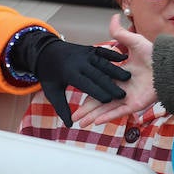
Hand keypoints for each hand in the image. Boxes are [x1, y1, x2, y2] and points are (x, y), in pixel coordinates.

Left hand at [12, 31, 128, 125]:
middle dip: (111, 85)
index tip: (109, 101)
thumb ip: (62, 108)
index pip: (86, 85)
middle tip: (123, 95)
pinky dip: (112, 54)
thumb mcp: (52, 92)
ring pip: (103, 63)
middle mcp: (78, 62)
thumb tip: (69, 125)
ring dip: (115, 70)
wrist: (44, 51)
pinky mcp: (89, 49)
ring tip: (128, 78)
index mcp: (69, 73)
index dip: (98, 93)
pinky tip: (123, 58)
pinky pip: (102, 51)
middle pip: (98, 75)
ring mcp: (84, 54)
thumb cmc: (50, 75)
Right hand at [75, 15, 159, 126]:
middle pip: (100, 100)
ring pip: (107, 109)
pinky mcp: (135, 105)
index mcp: (119, 76)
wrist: (167, 65)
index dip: (87, 91)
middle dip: (87, 110)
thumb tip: (113, 17)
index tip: (76, 96)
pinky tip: (96, 121)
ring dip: (94, 116)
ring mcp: (128, 98)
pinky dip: (107, 117)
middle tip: (75, 118)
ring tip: (81, 123)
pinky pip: (119, 112)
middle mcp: (122, 88)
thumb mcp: (133, 41)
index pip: (99, 85)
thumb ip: (120, 33)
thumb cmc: (153, 54)